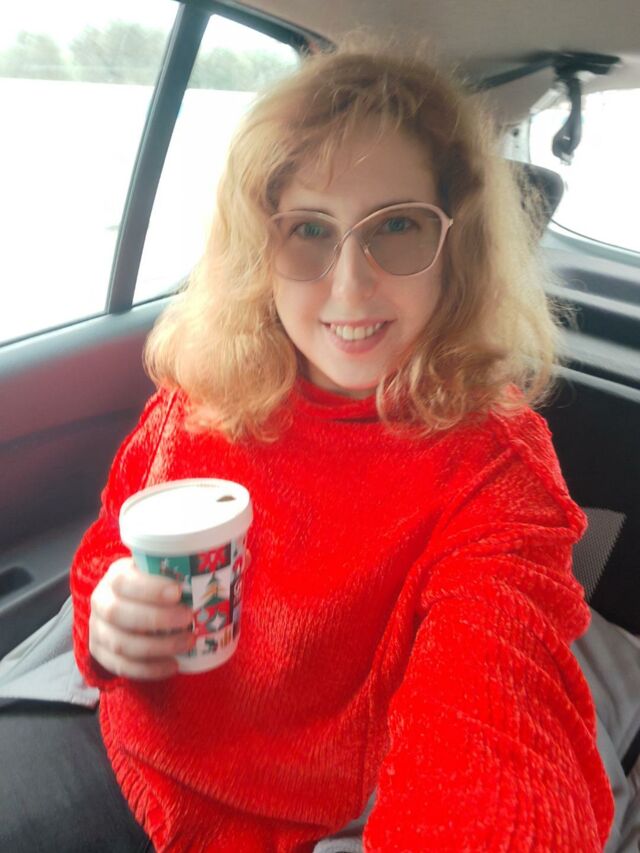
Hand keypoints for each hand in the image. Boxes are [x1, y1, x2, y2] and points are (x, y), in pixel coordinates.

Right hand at [89, 557, 193, 679]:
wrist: (124, 607)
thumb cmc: (151, 588)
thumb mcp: (160, 573)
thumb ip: (185, 568)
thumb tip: (234, 562)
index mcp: (116, 577)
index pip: (124, 581)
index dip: (149, 589)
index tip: (178, 592)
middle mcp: (101, 602)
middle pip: (119, 613)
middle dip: (156, 619)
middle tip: (188, 619)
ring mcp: (98, 630)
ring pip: (121, 643)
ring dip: (156, 647)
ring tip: (187, 643)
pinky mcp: (101, 655)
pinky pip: (121, 667)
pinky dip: (148, 669)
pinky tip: (172, 666)